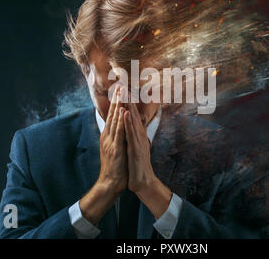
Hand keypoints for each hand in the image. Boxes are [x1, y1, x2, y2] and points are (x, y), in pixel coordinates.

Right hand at [97, 86, 127, 193]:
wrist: (110, 183)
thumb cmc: (115, 168)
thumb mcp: (116, 149)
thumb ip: (118, 138)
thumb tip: (121, 129)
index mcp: (108, 136)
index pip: (112, 116)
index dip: (116, 103)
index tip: (119, 91)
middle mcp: (108, 136)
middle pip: (112, 115)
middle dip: (116, 100)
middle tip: (119, 86)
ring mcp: (110, 142)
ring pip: (114, 120)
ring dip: (118, 106)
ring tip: (120, 93)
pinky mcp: (115, 148)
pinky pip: (119, 132)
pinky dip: (121, 121)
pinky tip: (123, 112)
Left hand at [124, 102, 171, 218]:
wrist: (143, 182)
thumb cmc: (139, 167)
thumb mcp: (137, 148)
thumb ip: (135, 138)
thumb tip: (133, 129)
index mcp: (138, 136)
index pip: (133, 117)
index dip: (129, 104)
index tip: (125, 91)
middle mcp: (140, 136)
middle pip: (134, 115)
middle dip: (129, 100)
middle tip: (125, 86)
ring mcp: (138, 142)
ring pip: (133, 121)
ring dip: (129, 107)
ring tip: (126, 94)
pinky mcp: (136, 149)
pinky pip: (131, 134)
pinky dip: (128, 123)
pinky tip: (125, 114)